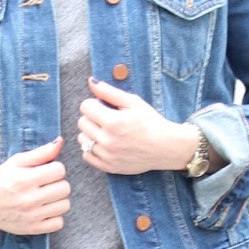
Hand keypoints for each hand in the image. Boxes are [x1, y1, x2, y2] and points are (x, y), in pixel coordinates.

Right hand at [0, 137, 70, 233]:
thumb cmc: (0, 180)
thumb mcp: (16, 162)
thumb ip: (40, 153)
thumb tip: (60, 142)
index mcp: (25, 180)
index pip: (59, 170)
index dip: (54, 168)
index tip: (45, 171)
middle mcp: (30, 199)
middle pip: (65, 188)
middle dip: (58, 183)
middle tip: (46, 184)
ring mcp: (32, 216)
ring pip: (64, 205)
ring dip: (58, 199)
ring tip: (46, 197)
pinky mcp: (33, 229)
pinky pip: (59, 223)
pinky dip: (55, 216)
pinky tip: (45, 210)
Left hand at [77, 78, 196, 174]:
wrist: (166, 147)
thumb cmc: (151, 122)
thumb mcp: (133, 102)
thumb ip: (110, 92)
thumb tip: (91, 82)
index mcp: (113, 122)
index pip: (85, 107)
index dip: (94, 103)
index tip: (104, 106)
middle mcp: (108, 141)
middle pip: (82, 122)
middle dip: (92, 117)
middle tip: (106, 118)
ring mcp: (107, 156)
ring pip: (82, 140)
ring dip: (90, 133)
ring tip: (106, 132)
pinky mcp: (108, 167)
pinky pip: (86, 156)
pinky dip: (92, 149)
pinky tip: (105, 144)